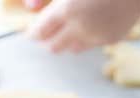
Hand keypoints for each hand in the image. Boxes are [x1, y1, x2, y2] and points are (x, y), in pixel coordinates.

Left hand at [25, 0, 139, 52]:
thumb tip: (29, 6)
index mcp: (67, 10)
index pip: (40, 31)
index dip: (33, 31)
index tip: (31, 30)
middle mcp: (79, 28)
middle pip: (53, 46)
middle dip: (48, 39)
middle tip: (47, 30)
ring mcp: (96, 36)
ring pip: (72, 48)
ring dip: (66, 40)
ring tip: (70, 25)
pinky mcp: (110, 39)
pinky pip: (90, 43)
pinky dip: (86, 36)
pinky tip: (92, 21)